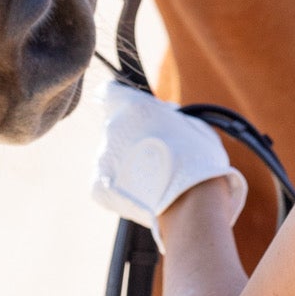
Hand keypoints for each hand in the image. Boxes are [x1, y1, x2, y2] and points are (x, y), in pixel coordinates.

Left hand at [91, 78, 246, 248]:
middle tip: (155, 154)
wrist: (189, 203)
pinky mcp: (97, 186)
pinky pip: (108, 183)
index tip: (128, 112)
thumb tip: (165, 115)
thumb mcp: (193, 125)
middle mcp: (111, 127)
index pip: (110, 92)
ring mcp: (101, 157)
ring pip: (112, 157)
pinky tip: (144, 194)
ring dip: (127, 164)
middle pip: (115, 128)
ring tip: (155, 180)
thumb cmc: (198, 160)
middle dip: (130, 138)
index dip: (119, 101)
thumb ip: (171, 116)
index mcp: (133, 106)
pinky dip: (122, 188)